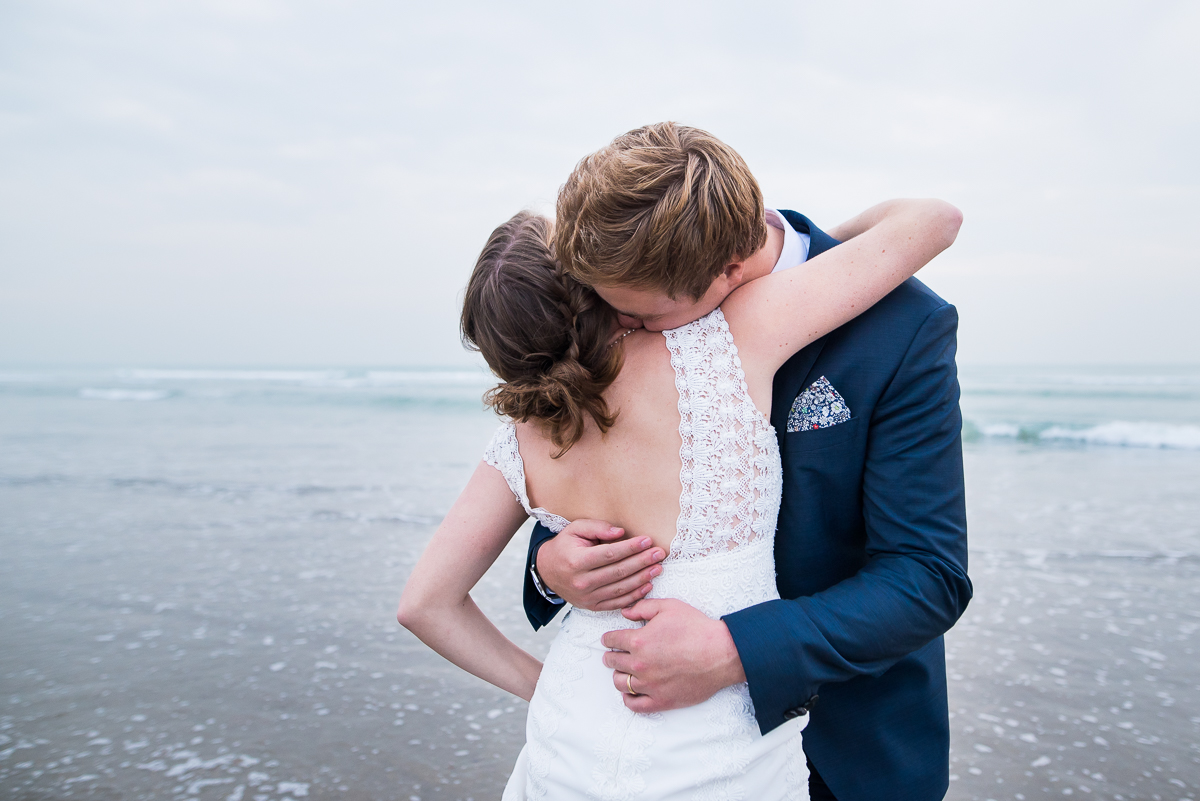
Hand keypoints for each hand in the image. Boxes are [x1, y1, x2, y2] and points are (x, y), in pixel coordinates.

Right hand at [536, 519, 664, 610]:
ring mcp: (587, 597)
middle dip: (642, 562)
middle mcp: (581, 581)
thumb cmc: (564, 546)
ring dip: (642, 578)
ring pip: (620, 589)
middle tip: (659, 553)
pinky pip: (617, 603)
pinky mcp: (592, 606)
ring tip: (658, 568)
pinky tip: (647, 585)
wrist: (547, 571)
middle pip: (618, 572)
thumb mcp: (575, 530)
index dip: (630, 548)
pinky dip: (634, 596)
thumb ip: (597, 527)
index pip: (609, 554)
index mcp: (576, 561)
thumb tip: (621, 533)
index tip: (647, 540)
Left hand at [601, 599, 745, 712]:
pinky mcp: (661, 700)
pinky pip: (634, 704)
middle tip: (614, 654)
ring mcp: (650, 684)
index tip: (609, 639)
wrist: (721, 653)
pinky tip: (632, 691)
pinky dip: (628, 698)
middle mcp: (640, 664)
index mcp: (639, 640)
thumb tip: (625, 613)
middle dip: (611, 656)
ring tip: (624, 671)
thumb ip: (643, 607)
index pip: (611, 640)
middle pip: (612, 662)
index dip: (608, 638)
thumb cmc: (697, 628)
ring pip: (620, 683)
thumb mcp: (670, 607)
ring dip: (619, 675)